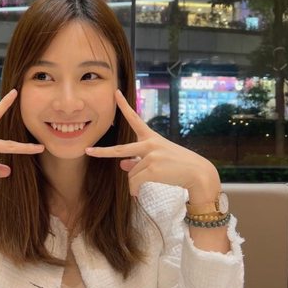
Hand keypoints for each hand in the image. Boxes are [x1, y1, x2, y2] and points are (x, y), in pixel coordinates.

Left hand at [85, 89, 219, 202]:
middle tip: (88, 151)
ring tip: (141, 188)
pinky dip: (134, 190)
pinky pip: (134, 182)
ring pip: (131, 173)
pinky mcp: (152, 168)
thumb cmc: (179, 166)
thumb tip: (122, 165)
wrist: (198, 174)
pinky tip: (138, 194)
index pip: (135, 118)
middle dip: (102, 151)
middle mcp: (149, 143)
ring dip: (134, 183)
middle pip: (120, 149)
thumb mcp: (159, 159)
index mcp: (152, 137)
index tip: (115, 93)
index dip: (124, 106)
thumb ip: (138, 160)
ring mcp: (150, 155)